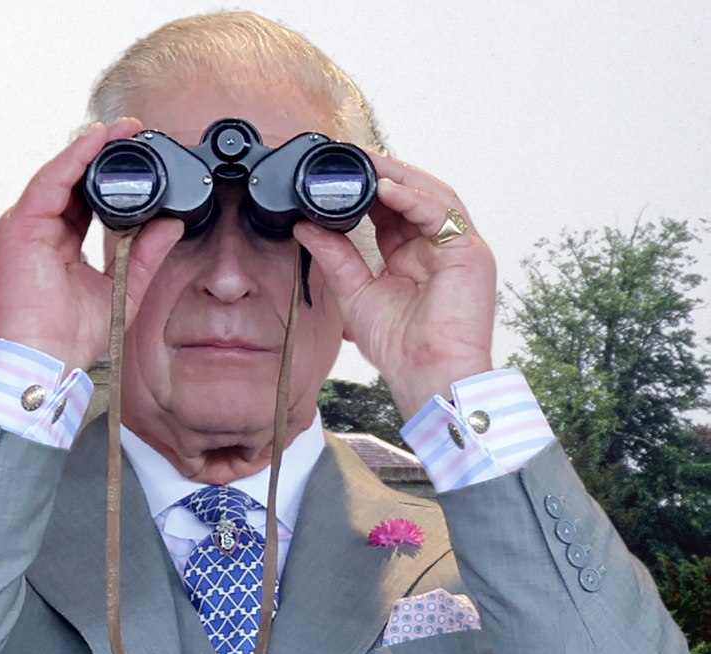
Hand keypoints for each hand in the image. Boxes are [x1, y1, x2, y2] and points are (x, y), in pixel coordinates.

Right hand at [0, 119, 185, 366]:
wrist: (46, 357)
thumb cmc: (71, 334)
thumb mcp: (122, 287)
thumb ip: (144, 254)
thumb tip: (170, 224)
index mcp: (58, 242)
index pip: (83, 197)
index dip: (109, 173)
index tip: (138, 152)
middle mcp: (38, 229)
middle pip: (70, 179)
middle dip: (101, 152)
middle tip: (134, 130)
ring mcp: (24, 226)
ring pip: (58, 174)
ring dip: (89, 148)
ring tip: (119, 130)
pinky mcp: (18, 226)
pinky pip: (48, 182)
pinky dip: (72, 159)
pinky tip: (94, 143)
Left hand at [294, 155, 496, 418]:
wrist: (427, 373)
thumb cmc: (400, 345)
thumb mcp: (355, 293)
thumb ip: (334, 257)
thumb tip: (304, 227)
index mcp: (411, 256)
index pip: (390, 211)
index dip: (366, 190)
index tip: (336, 175)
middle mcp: (436, 247)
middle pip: (413, 196)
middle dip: (383, 174)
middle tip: (351, 157)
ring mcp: (456, 247)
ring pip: (431, 195)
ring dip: (398, 177)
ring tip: (367, 164)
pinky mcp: (470, 252)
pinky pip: (441, 213)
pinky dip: (413, 198)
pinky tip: (385, 190)